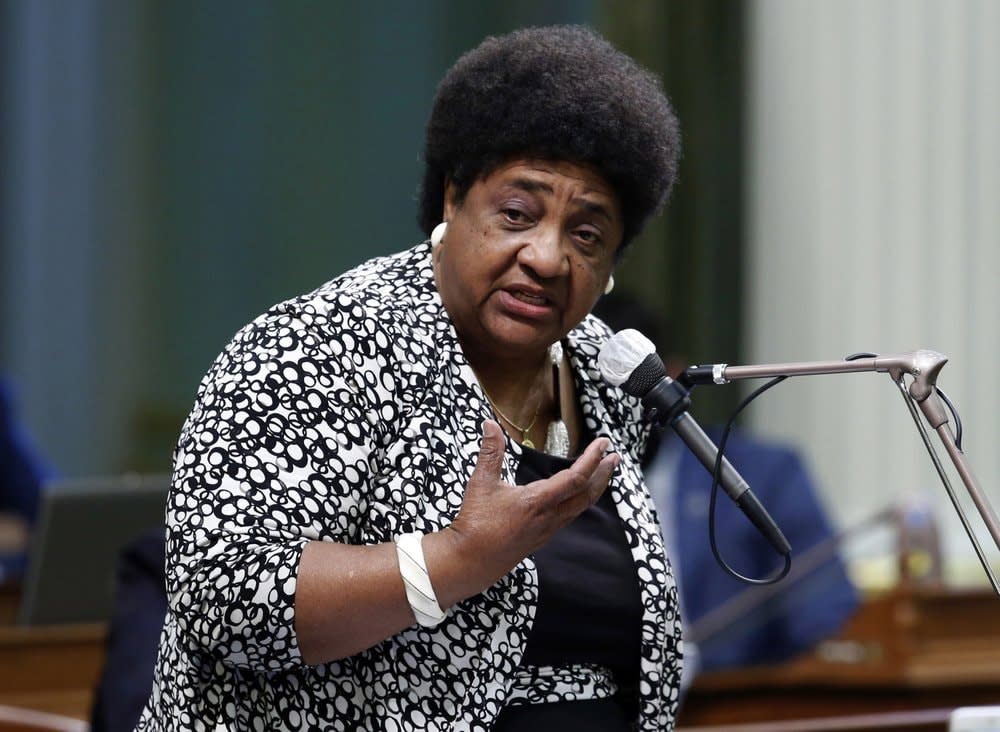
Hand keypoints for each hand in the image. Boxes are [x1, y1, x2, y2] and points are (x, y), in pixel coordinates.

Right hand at [444, 419, 619, 589]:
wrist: (471, 560)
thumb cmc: (476, 523)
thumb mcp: (482, 482)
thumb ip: (490, 452)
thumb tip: (490, 424)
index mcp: (538, 501)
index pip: (576, 477)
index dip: (593, 459)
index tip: (603, 444)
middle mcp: (549, 517)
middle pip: (588, 495)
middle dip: (604, 474)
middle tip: (614, 457)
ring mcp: (548, 530)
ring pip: (580, 507)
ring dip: (594, 488)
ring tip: (601, 473)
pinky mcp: (542, 537)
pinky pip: (569, 517)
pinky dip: (579, 501)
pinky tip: (575, 496)